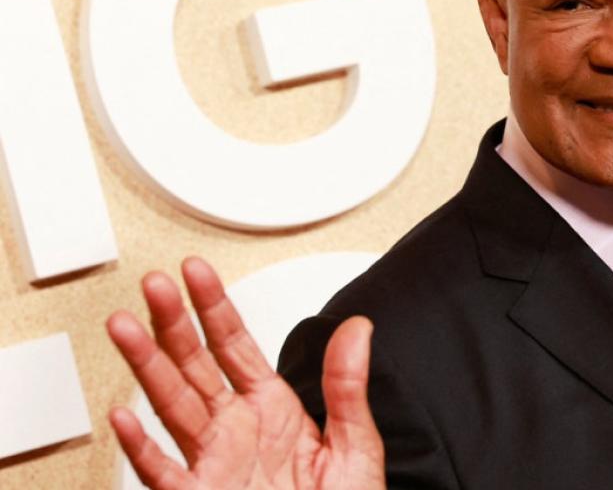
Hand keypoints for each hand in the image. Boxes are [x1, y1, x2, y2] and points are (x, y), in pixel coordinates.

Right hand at [106, 257, 385, 488]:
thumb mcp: (355, 444)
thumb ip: (347, 386)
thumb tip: (358, 329)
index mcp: (273, 410)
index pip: (234, 345)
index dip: (213, 306)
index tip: (195, 271)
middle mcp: (236, 430)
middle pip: (194, 365)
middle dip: (173, 323)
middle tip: (154, 284)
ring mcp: (214, 463)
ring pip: (171, 406)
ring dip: (147, 366)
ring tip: (126, 328)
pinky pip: (162, 471)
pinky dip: (142, 447)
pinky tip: (124, 416)